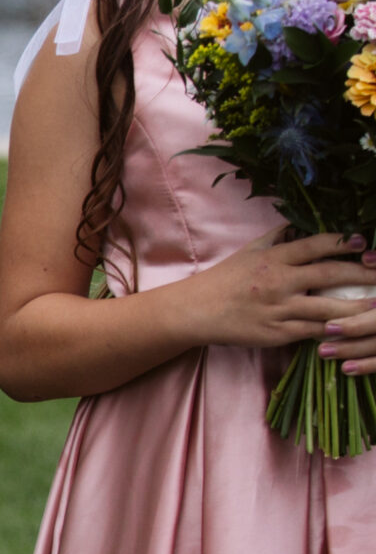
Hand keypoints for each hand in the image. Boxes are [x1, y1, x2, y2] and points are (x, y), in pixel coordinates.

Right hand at [179, 229, 375, 354]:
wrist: (194, 312)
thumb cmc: (224, 279)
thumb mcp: (250, 250)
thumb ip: (279, 236)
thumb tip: (302, 219)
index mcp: (274, 259)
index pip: (317, 245)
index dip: (344, 242)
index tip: (365, 243)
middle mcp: (279, 283)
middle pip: (330, 274)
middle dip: (363, 273)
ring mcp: (278, 310)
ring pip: (327, 308)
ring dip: (358, 307)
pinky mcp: (275, 334)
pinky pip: (311, 331)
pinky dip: (334, 330)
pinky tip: (351, 329)